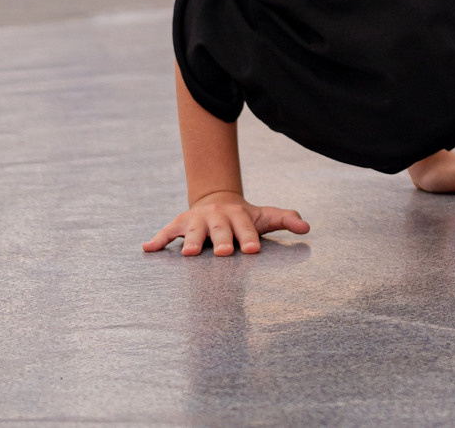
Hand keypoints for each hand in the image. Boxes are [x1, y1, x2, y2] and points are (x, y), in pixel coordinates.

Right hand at [143, 190, 308, 256]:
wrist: (218, 201)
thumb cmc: (245, 217)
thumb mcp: (265, 216)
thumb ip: (286, 219)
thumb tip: (307, 227)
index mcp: (238, 215)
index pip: (246, 229)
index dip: (249, 239)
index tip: (253, 251)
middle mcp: (216, 216)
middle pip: (219, 229)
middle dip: (221, 240)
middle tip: (223, 253)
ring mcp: (197, 220)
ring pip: (192, 230)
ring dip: (190, 241)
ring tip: (189, 254)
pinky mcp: (180, 224)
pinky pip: (167, 232)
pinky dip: (158, 240)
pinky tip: (147, 248)